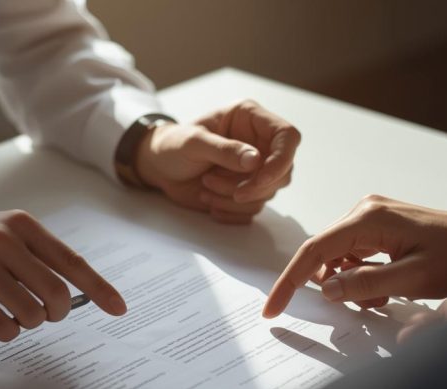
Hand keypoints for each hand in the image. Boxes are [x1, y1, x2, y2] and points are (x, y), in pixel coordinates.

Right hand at [0, 207, 125, 341]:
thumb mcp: (5, 232)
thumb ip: (38, 257)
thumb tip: (77, 293)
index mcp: (22, 226)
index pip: (71, 261)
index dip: (99, 288)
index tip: (118, 307)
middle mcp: (4, 242)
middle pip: (55, 293)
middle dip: (58, 313)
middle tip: (48, 314)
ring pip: (30, 313)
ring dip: (30, 323)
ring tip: (16, 313)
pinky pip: (1, 325)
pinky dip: (8, 331)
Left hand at [136, 100, 300, 224]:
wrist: (159, 168)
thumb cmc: (173, 145)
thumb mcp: (194, 142)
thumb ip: (224, 150)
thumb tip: (256, 161)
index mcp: (250, 119)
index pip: (287, 136)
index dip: (281, 159)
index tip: (259, 178)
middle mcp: (259, 143)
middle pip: (283, 171)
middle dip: (252, 185)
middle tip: (213, 183)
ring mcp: (255, 169)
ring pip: (268, 193)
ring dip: (234, 197)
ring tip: (205, 186)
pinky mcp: (248, 191)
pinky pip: (254, 209)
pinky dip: (231, 211)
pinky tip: (210, 201)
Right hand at [262, 195, 446, 317]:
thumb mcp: (411, 279)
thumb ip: (364, 285)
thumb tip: (326, 290)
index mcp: (368, 218)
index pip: (314, 252)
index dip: (289, 282)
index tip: (272, 309)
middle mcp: (365, 210)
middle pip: (323, 253)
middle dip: (331, 285)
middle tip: (362, 306)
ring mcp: (373, 215)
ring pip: (339, 256)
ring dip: (350, 282)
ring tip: (382, 298)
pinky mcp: (381, 224)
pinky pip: (355, 253)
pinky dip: (361, 275)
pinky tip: (385, 288)